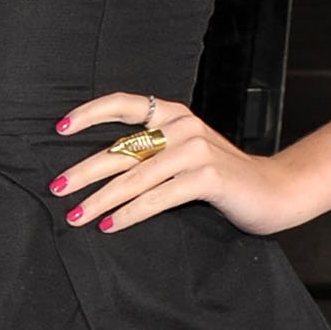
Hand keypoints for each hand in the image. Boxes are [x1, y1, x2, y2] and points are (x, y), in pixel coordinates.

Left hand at [50, 93, 302, 238]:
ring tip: (76, 216)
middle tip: (56, 189)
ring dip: (100, 200)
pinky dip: (130, 214)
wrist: (274, 190)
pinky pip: (157, 197)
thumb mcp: (183, 154)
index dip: (89, 113)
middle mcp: (182, 126)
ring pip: (135, 177)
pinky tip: (110, 225)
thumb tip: (99, 170)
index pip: (124, 104)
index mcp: (173, 115)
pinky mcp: (207, 176)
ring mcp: (195, 149)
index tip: (60, 128)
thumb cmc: (221, 177)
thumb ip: (152, 151)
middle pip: (121, 148)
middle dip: (83, 172)